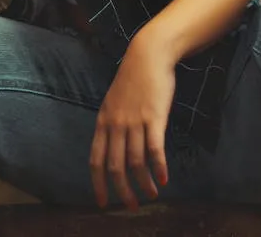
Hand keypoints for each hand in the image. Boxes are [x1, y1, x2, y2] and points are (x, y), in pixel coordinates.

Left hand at [89, 30, 176, 210]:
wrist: (147, 55)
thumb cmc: (133, 78)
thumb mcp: (114, 101)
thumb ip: (112, 123)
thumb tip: (113, 147)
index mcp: (103, 121)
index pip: (95, 160)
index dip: (99, 184)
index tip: (103, 202)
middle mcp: (116, 123)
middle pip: (115, 166)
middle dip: (122, 190)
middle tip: (132, 205)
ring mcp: (134, 121)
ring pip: (136, 162)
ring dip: (144, 183)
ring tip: (152, 194)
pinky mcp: (154, 118)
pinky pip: (154, 150)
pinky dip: (159, 168)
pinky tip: (164, 179)